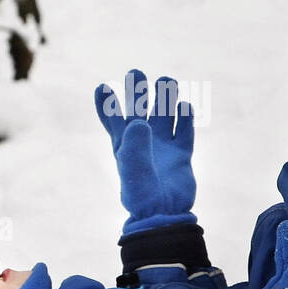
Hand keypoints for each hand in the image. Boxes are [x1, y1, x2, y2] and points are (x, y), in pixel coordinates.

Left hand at [94, 69, 196, 234]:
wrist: (163, 215)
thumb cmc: (141, 193)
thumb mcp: (132, 168)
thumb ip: (135, 144)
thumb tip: (141, 121)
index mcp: (124, 144)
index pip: (112, 119)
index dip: (106, 103)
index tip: (101, 87)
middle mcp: (144, 142)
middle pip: (140, 110)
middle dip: (137, 91)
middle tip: (135, 72)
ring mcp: (164, 148)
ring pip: (165, 116)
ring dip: (166, 98)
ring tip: (167, 81)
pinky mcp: (182, 155)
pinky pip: (185, 132)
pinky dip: (186, 118)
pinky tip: (184, 106)